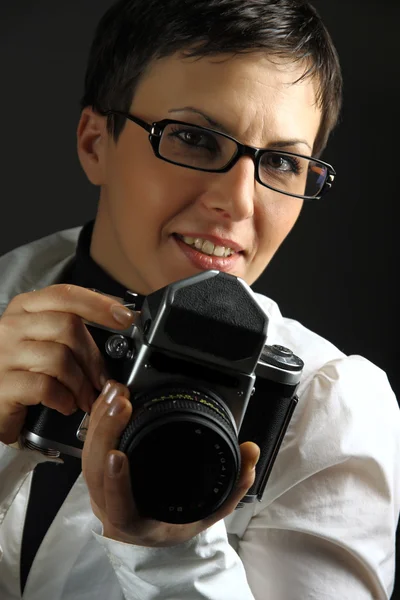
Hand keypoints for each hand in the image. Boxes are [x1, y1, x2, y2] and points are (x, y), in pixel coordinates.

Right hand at [0, 285, 135, 443]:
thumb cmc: (23, 372)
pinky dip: (64, 399)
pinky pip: (46, 387)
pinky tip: (64, 405)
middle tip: (101, 380)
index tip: (126, 318)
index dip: (99, 304)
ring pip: (60, 358)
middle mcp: (10, 326)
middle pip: (68, 327)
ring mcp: (2, 355)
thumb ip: (71, 330)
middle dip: (93, 357)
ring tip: (83, 397)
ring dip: (81, 383)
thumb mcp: (42, 341)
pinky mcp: (2, 386)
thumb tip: (116, 326)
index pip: (65, 295)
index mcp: (24, 308)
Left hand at [82, 381, 259, 547]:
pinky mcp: (96, 471)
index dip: (116, 484)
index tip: (119, 455)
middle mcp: (111, 508)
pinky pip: (88, 447)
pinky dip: (97, 419)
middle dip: (106, 433)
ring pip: (87, 457)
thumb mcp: (210, 510)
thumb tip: (251, 452)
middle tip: (122, 402)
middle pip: (95, 473)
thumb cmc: (177, 523)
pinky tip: (107, 397)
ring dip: (100, 421)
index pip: (120, 508)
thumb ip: (235, 485)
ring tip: (116, 393)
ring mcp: (99, 490)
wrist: (150, 532)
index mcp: (138, 525)